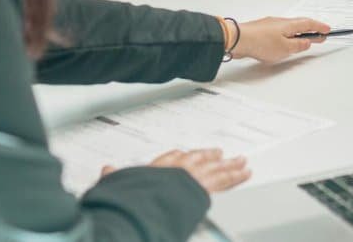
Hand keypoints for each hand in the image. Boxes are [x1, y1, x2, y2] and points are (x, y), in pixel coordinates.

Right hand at [102, 148, 249, 192]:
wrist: (152, 199)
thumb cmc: (138, 194)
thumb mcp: (121, 184)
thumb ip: (115, 177)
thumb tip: (106, 170)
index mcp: (159, 167)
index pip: (172, 157)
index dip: (180, 157)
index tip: (185, 154)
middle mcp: (178, 167)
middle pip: (197, 158)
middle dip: (209, 156)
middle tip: (220, 152)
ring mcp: (194, 176)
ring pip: (215, 167)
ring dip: (229, 164)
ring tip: (241, 161)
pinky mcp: (207, 187)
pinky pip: (226, 180)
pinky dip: (236, 176)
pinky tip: (245, 173)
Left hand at [233, 16, 329, 62]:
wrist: (238, 39)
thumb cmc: (260, 42)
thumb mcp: (285, 48)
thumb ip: (298, 46)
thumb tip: (307, 42)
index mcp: (289, 24)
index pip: (309, 23)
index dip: (319, 27)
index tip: (327, 30)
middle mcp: (280, 21)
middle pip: (299, 24)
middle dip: (311, 29)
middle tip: (319, 35)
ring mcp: (270, 24)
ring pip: (289, 27)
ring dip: (298, 33)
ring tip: (303, 40)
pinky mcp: (261, 30)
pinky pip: (279, 31)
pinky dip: (287, 35)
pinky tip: (284, 42)